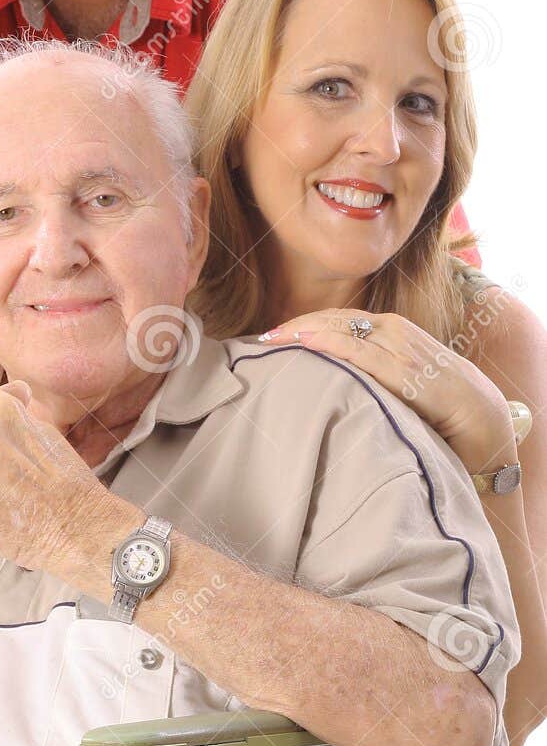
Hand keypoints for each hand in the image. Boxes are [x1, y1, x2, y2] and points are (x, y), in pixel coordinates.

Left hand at [259, 309, 517, 473]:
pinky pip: (362, 351)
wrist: (486, 425)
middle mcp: (396, 331)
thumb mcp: (398, 386)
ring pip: (343, 329)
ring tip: (270, 342)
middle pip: (334, 320)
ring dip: (303, 332)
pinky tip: (302, 345)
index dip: (303, 325)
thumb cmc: (439, 410)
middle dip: (295, 327)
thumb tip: (328, 384)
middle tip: (260, 340)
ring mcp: (403, 348)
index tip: (270, 337)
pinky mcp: (408, 370)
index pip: (338, 320)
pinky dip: (329, 344)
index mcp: (393, 332)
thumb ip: (369, 377)